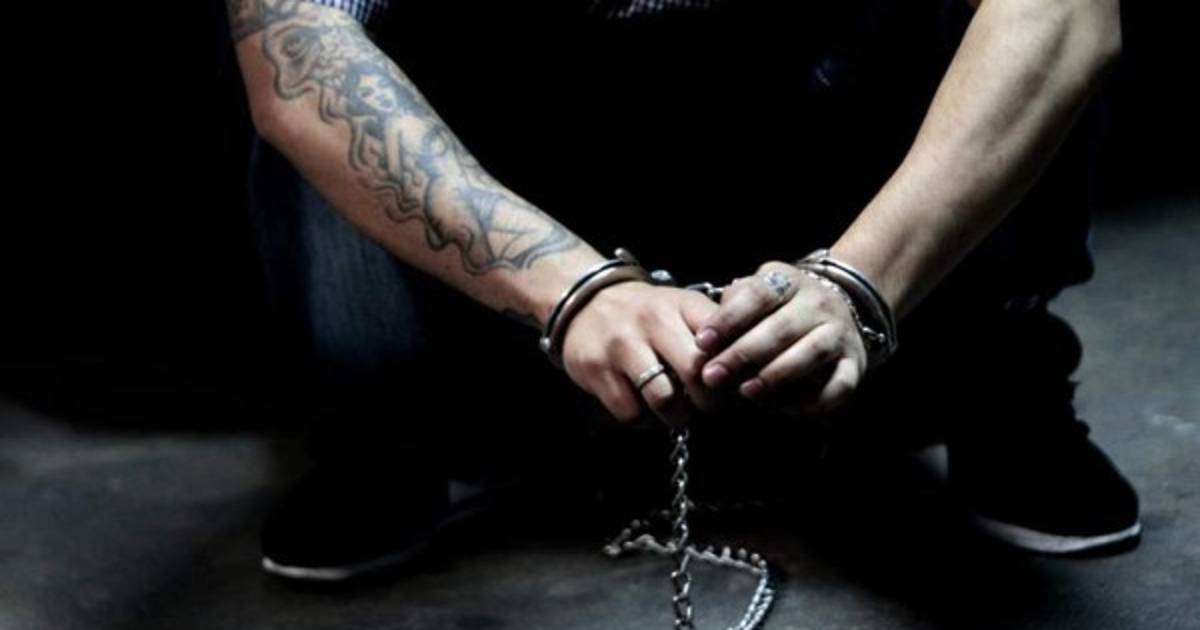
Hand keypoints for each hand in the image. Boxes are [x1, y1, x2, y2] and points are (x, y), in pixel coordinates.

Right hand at [560, 282, 719, 426]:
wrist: (585, 300)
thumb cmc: (646, 313)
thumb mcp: (681, 306)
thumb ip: (715, 328)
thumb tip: (750, 361)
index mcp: (682, 305)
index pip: (722, 339)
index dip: (733, 369)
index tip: (732, 382)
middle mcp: (653, 321)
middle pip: (695, 371)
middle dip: (707, 400)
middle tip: (705, 405)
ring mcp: (622, 345)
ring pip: (662, 398)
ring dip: (675, 415)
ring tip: (675, 411)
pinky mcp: (596, 369)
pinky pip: (630, 411)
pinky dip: (642, 419)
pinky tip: (644, 407)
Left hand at [694, 261, 867, 414]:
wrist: (841, 307)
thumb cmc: (781, 308)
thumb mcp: (758, 293)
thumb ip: (733, 306)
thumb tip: (707, 331)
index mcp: (789, 281)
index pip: (758, 295)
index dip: (728, 319)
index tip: (702, 342)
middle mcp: (818, 303)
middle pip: (781, 328)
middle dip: (743, 354)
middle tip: (713, 376)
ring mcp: (840, 332)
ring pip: (812, 353)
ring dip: (776, 375)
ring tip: (746, 392)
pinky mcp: (855, 362)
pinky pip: (840, 384)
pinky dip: (814, 400)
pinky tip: (785, 407)